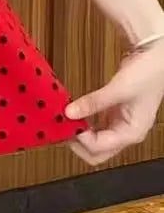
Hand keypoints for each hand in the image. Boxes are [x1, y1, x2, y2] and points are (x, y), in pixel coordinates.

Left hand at [65, 40, 163, 165]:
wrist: (157, 60)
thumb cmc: (148, 75)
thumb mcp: (118, 89)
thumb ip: (94, 102)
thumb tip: (70, 112)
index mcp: (131, 133)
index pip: (99, 149)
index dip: (79, 139)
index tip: (64, 125)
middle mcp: (125, 132)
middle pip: (95, 152)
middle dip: (75, 143)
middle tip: (59, 127)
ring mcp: (119, 123)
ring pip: (94, 139)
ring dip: (77, 132)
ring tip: (61, 121)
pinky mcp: (113, 113)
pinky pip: (95, 124)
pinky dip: (82, 121)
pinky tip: (72, 112)